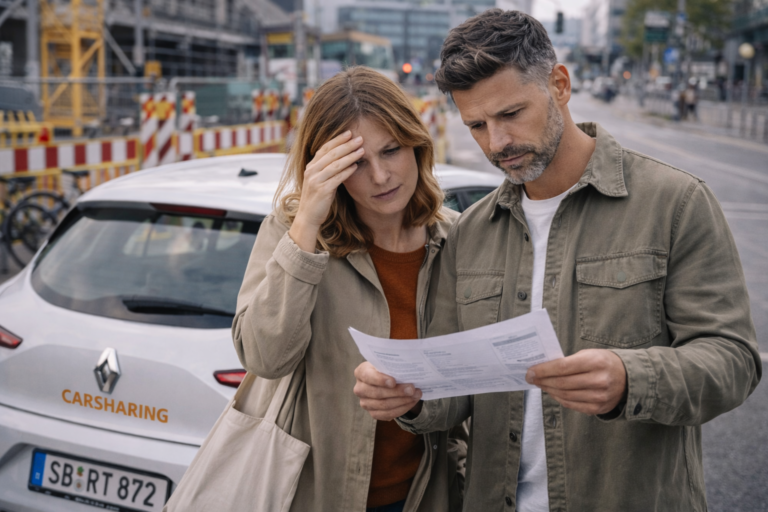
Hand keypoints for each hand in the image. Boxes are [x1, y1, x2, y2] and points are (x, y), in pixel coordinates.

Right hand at [289, 131, 363, 251]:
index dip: (337, 139)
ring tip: (362, 150)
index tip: (349, 132)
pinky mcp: (322, 190)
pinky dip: (347, 171)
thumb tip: (344, 158)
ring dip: (350, 156)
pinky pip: (336, 178)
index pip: (325, 148)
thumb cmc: (317, 199)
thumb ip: (328, 169)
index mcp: (311, 166)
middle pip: (331, 154)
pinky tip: (356, 166)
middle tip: (360, 138)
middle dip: (346, 145)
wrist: (308, 217)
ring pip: (335, 164)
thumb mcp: (320, 180)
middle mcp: (311, 171)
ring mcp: (315, 180)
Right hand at [354, 362, 422, 420]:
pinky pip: (388, 414)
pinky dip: (402, 408)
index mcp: (361, 372)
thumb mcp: (387, 363)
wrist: (386, 379)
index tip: (393, 382)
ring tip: (416, 395)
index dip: (380, 380)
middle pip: (378, 393)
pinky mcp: (373, 413)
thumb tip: (407, 370)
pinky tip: (411, 402)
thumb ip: (392, 366)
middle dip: (397, 392)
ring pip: (384, 405)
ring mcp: (365, 403)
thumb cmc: (386, 369)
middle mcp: (360, 389)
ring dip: (403, 401)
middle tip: (412, 389)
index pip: (368, 376)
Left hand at [525, 349, 626, 415]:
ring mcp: (600, 397)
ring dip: (549, 390)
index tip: (530, 371)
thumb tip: (543, 369)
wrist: (628, 378)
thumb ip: (568, 362)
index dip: (543, 370)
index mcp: (596, 362)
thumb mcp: (589, 354)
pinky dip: (559, 398)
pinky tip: (553, 392)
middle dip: (543, 381)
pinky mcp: (598, 408)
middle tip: (531, 378)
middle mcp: (599, 381)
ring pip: (565, 396)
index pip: (562, 367)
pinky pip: (572, 405)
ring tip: (540, 384)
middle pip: (562, 383)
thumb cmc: (603, 362)